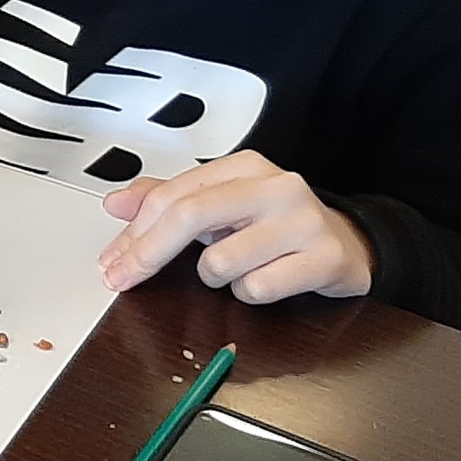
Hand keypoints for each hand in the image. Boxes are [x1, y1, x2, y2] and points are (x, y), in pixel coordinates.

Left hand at [98, 151, 373, 303]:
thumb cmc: (276, 226)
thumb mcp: (222, 205)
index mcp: (245, 167)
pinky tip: (268, 278)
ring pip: (220, 263)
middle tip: (125, 278)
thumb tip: (116, 204)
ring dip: (218, 277)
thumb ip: (169, 202)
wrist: (347, 244)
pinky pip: (256, 289)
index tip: (113, 261)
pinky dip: (251, 293)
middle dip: (147, 254)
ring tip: (242, 267)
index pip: (172, 195)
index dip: (134, 233)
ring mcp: (302, 221)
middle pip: (189, 217)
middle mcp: (275, 186)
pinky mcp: (323, 258)